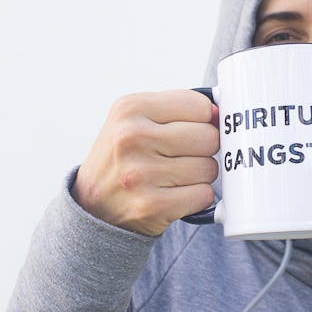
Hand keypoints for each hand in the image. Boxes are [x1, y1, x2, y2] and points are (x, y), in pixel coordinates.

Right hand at [72, 90, 219, 235]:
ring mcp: (140, 173)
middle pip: (208, 137)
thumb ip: (176, 108)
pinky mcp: (152, 205)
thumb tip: (219, 114)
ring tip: (175, 176)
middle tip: (183, 156)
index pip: (199, 106)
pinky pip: (204, 195)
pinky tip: (176, 194)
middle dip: (204, 148)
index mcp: (130, 109)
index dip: (203, 120)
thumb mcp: (134, 119)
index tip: (190, 129)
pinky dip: (197, 196)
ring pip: (209, 167)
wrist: (92, 205)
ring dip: (200, 174)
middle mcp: (131, 138)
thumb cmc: (124, 157)